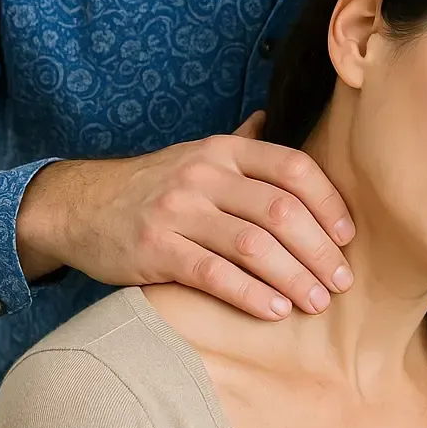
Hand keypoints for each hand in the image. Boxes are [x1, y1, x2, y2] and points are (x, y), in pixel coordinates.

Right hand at [15, 112, 355, 319]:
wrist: (79, 206)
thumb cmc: (151, 186)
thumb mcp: (195, 155)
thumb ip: (238, 143)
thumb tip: (274, 116)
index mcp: (222, 151)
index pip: (292, 167)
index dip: (328, 202)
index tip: (347, 236)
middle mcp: (203, 175)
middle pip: (280, 210)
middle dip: (319, 250)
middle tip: (341, 281)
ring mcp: (178, 211)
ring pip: (254, 245)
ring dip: (294, 277)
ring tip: (315, 302)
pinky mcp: (156, 250)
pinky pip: (214, 275)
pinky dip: (251, 295)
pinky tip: (274, 311)